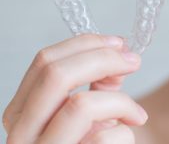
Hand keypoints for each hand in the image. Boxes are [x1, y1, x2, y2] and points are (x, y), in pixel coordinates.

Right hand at [2, 34, 147, 143]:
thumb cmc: (91, 141)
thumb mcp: (90, 110)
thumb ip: (100, 81)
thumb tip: (119, 53)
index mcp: (24, 110)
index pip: (44, 62)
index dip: (86, 44)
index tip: (118, 43)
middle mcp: (23, 133)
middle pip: (56, 75)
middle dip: (103, 59)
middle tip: (133, 60)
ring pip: (80, 105)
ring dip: (120, 101)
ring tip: (137, 113)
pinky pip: (103, 138)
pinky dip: (126, 132)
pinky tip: (128, 137)